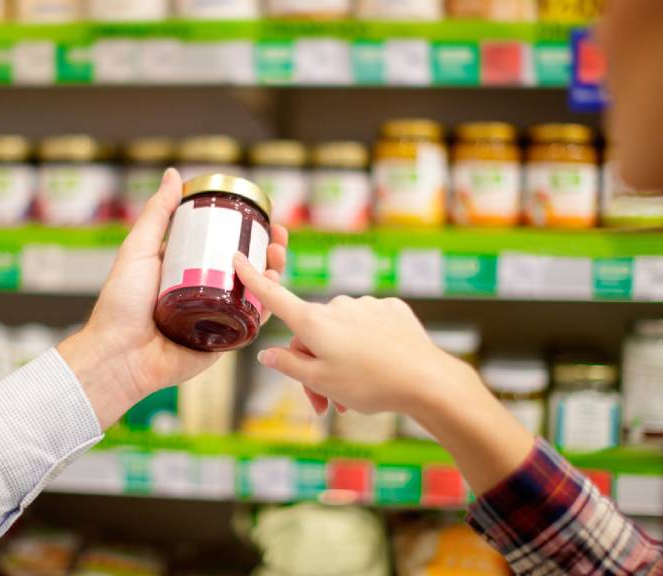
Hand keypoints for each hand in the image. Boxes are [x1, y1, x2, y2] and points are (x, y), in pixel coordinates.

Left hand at [60, 169, 288, 427]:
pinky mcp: (222, 341)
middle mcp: (202, 291)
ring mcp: (214, 316)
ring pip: (253, 292)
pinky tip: (275, 289)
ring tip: (279, 258)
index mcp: (184, 269)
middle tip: (279, 237)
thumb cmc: (120, 304)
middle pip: (244, 266)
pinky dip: (267, 306)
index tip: (263, 216)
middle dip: (267, 250)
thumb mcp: (138, 250)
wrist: (118, 355)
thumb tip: (174, 175)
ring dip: (273, 274)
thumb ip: (157, 214)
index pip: (222, 244)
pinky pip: (250, 322)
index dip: (245, 230)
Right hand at [233, 254, 534, 494]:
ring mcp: (365, 305)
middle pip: (311, 333)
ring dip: (339, 360)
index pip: (275, 297)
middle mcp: (337, 306)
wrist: (425, 380)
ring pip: (340, 333)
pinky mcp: (390, 310)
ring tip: (353, 395)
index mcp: (314, 322)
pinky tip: (378, 367)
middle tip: (324, 404)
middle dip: (312, 365)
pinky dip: (365, 346)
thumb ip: (289, 365)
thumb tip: (267, 354)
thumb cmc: (369, 384)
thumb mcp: (321, 381)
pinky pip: (367, 326)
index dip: (253, 278)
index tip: (237, 257)